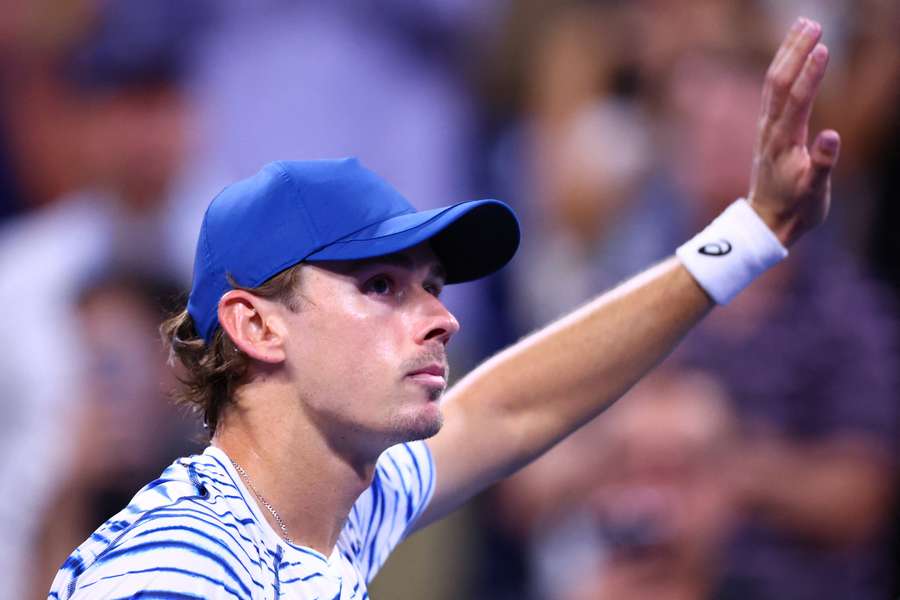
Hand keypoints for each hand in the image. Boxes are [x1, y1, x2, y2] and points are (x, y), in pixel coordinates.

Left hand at [748, 18, 840, 246]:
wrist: (768, 222)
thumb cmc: (796, 208)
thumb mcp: (815, 192)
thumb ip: (823, 164)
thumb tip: (831, 136)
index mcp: (783, 142)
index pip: (797, 101)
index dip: (810, 74)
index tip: (823, 47)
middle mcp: (770, 130)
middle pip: (780, 83)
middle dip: (795, 51)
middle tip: (814, 23)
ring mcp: (767, 128)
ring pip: (774, 83)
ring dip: (788, 52)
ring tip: (804, 24)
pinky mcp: (769, 130)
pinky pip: (774, 92)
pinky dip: (783, 68)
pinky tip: (792, 54)